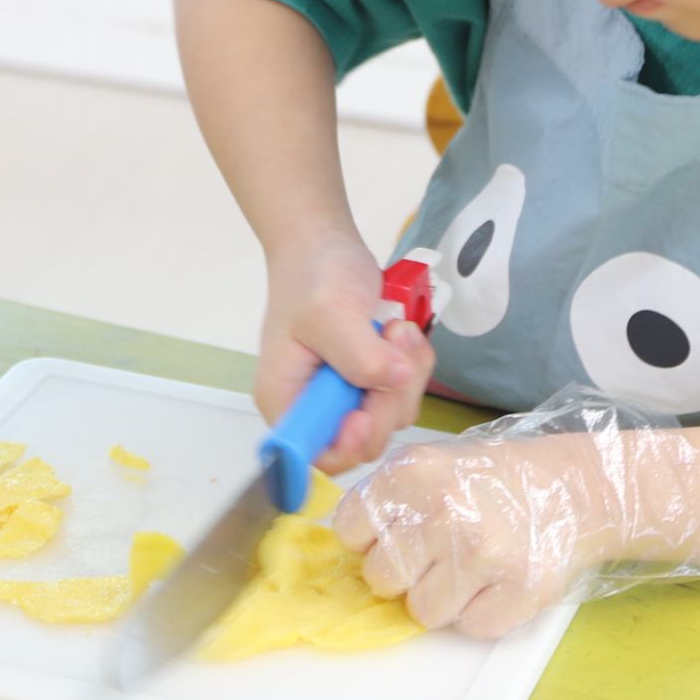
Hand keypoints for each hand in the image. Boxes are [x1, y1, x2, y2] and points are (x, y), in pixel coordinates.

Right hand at [256, 224, 433, 473]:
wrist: (325, 244)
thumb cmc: (312, 274)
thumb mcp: (330, 312)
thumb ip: (359, 354)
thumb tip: (394, 380)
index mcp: (286, 400)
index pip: (315, 455)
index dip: (347, 446)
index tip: (366, 413)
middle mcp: (315, 407)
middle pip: (365, 438)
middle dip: (388, 396)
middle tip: (393, 345)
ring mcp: (347, 394)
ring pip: (392, 413)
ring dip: (406, 375)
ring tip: (397, 329)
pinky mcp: (372, 379)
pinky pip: (404, 390)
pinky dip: (413, 364)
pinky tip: (402, 331)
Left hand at [334, 389, 699, 639]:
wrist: (579, 489)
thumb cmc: (497, 480)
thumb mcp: (436, 465)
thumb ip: (388, 499)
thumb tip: (338, 548)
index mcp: (415, 472)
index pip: (350, 531)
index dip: (372, 538)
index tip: (399, 532)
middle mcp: (444, 510)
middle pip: (381, 579)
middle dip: (407, 572)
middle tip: (442, 550)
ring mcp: (482, 554)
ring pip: (422, 612)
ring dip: (445, 597)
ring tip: (474, 565)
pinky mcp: (519, 591)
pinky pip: (470, 627)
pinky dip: (484, 612)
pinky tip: (500, 580)